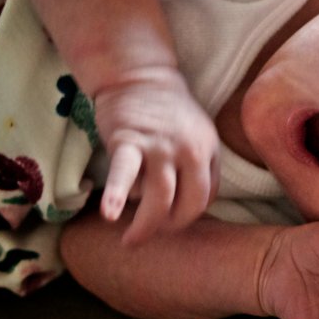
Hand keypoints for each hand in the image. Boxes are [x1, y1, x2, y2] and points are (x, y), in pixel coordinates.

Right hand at [93, 66, 219, 244]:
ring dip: (144, 226)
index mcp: (208, 151)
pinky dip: (117, 195)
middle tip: (148, 235)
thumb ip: (198, 170)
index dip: (185, 217)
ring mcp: (160, 145)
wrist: (141, 77)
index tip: (167, 222)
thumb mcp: (198, 138)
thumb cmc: (168, 115)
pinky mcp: (129, 140)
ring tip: (130, 241)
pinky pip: (125, 173)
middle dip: (167, 227)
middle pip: (186, 205)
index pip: (204, 199)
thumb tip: (184, 210)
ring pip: (158, 197)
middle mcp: (189, 150)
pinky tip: (110, 215)